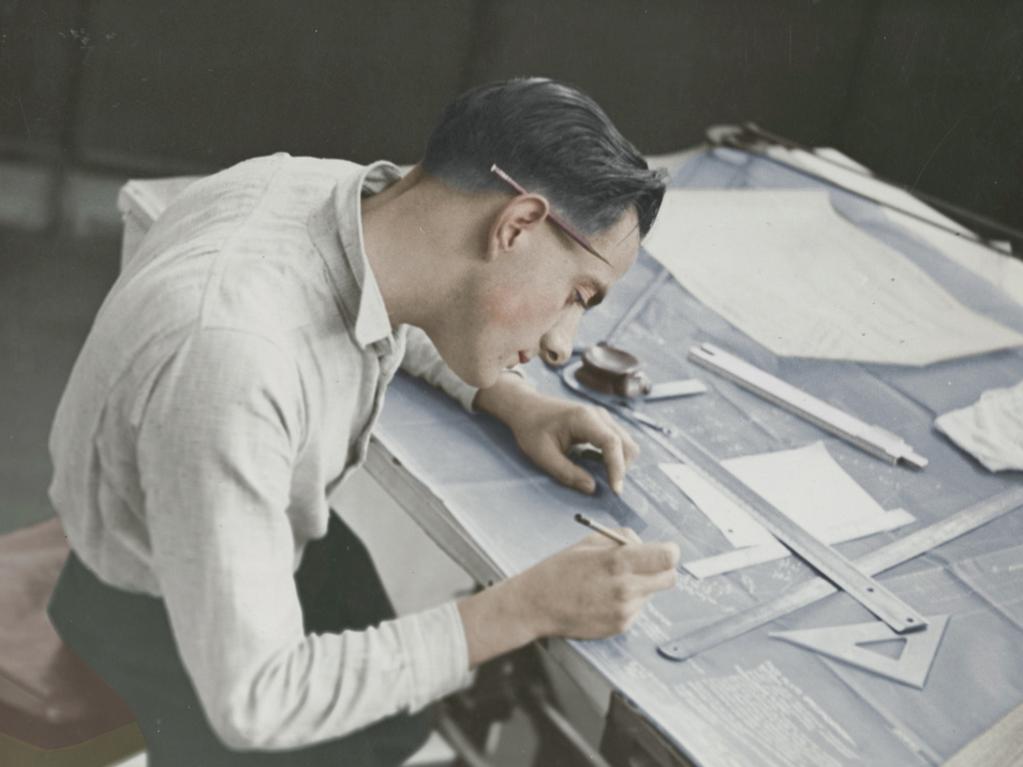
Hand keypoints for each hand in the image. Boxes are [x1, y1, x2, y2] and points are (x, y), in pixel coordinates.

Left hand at [474, 373, 638, 493]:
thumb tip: (592, 488)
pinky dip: (612, 457)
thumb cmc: (531, 428)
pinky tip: (592, 463)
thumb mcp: (543, 455)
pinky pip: (618, 443)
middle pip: (626, 445)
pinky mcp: (601, 423)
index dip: (617, 468)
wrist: (526, 407)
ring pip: (626, 444)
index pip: (612, 443)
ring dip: (617, 463)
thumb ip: (567, 473)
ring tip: (594, 473)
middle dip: (620, 468)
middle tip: (604, 486)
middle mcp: (599, 415)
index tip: (615, 490)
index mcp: (584, 418)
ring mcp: (602, 417)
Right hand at [517, 530, 679, 638]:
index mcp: (618, 561)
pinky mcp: (620, 627)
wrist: (537, 605)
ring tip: (612, 583)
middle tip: (645, 566)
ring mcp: (624, 611)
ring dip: (641, 586)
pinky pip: (637, 609)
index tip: (662, 551)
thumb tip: (645, 544)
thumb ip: (622, 538)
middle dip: (661, 570)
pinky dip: (628, 602)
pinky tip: (604, 598)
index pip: (668, 557)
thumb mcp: (589, 542)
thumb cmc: (560, 569)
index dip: (668, 552)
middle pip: (670, 578)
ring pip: (652, 594)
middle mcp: (626, 588)